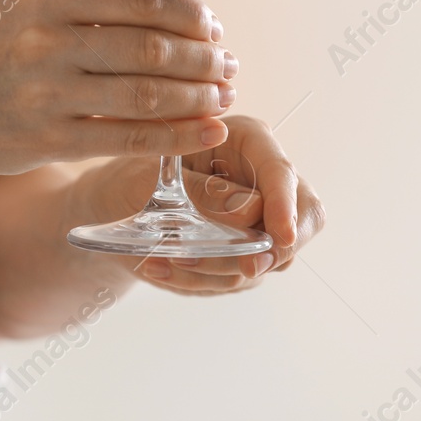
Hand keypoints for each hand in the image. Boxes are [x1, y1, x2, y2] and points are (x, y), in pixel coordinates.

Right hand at [0, 0, 238, 180]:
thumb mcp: (25, 9)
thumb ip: (87, 5)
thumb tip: (173, 8)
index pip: (142, 0)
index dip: (192, 17)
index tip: (214, 29)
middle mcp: (46, 40)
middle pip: (152, 48)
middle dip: (204, 59)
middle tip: (228, 66)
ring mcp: (46, 94)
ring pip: (147, 94)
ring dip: (198, 97)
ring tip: (223, 97)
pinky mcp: (47, 140)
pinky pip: (128, 139)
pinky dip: (178, 136)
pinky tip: (207, 132)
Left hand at [82, 116, 324, 294]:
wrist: (116, 206)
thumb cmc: (132, 178)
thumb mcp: (153, 180)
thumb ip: (202, 193)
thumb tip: (250, 212)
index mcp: (246, 141)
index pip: (280, 172)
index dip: (285, 204)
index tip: (280, 236)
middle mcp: (263, 178)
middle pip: (304, 217)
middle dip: (277, 247)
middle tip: (246, 267)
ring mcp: (262, 218)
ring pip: (270, 255)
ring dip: (220, 267)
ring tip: (166, 259)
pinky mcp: (248, 251)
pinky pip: (240, 276)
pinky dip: (202, 279)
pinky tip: (161, 267)